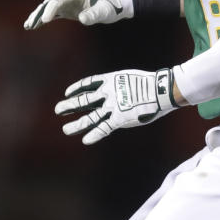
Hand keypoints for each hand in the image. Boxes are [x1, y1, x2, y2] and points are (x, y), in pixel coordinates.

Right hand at [24, 0, 133, 29]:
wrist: (118, 3)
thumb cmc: (112, 5)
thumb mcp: (105, 11)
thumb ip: (94, 14)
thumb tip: (83, 19)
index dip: (51, 8)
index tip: (46, 19)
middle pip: (50, 2)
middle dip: (40, 12)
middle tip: (30, 23)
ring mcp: (68, 1)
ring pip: (49, 7)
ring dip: (39, 15)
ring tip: (28, 26)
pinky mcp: (69, 9)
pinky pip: (54, 13)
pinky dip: (45, 19)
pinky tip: (35, 26)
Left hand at [55, 68, 177, 144]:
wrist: (161, 90)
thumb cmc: (150, 84)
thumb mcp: (130, 79)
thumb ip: (120, 86)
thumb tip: (114, 90)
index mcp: (110, 81)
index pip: (88, 84)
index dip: (76, 88)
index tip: (67, 93)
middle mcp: (108, 94)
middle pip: (85, 100)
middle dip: (71, 106)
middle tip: (58, 110)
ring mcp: (113, 106)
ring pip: (91, 116)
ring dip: (77, 123)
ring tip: (65, 129)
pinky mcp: (120, 118)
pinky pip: (105, 128)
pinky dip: (95, 134)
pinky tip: (85, 140)